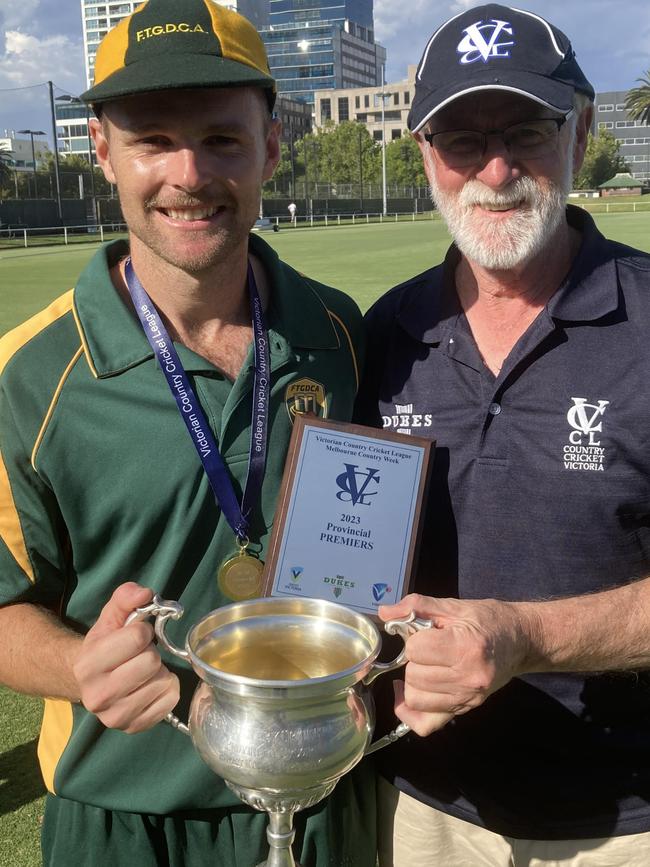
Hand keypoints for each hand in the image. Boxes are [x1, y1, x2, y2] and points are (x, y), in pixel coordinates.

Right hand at [73, 582, 179, 733]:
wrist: (92, 682)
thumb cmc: (106, 645)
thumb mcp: (111, 617)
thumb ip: (126, 597)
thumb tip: (145, 593)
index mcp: (87, 665)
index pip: (137, 638)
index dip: (143, 631)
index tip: (136, 636)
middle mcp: (97, 696)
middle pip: (151, 662)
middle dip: (150, 652)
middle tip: (139, 655)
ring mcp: (115, 717)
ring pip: (163, 681)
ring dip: (159, 671)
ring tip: (143, 671)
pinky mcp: (134, 728)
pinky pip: (171, 700)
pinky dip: (167, 689)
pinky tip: (150, 686)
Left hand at [379, 594, 533, 736]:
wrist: (522, 641)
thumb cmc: (489, 620)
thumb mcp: (454, 606)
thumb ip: (417, 606)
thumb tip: (384, 612)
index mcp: (465, 648)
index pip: (415, 650)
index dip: (414, 638)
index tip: (427, 632)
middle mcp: (468, 678)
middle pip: (413, 675)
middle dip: (414, 659)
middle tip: (429, 648)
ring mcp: (468, 698)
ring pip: (415, 698)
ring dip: (413, 680)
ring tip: (426, 666)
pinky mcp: (466, 709)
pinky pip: (426, 725)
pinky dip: (411, 713)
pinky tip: (412, 694)